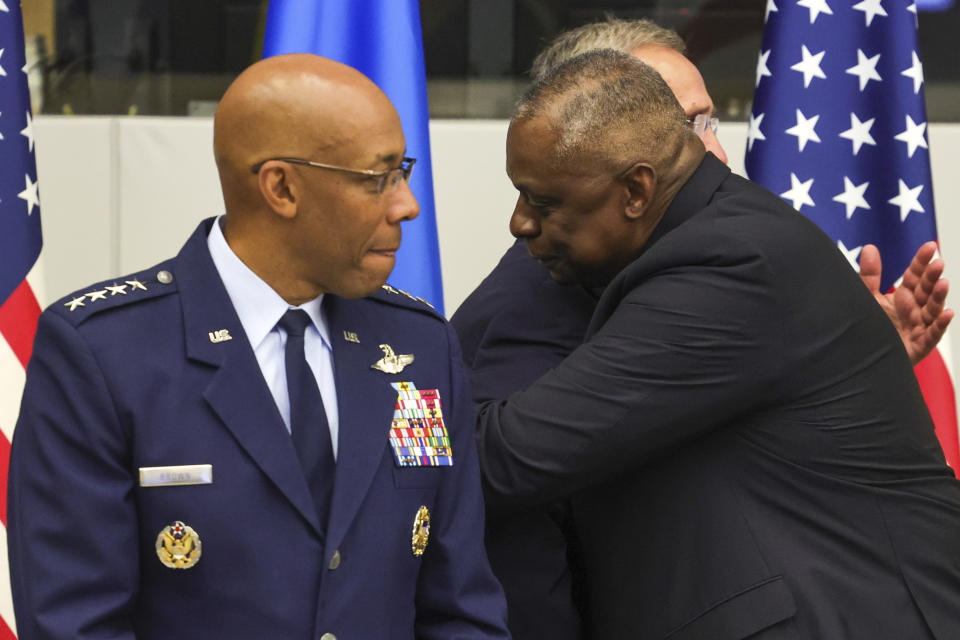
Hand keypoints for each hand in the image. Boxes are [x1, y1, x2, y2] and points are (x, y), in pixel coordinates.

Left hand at [859, 241, 952, 364]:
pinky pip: (932, 335)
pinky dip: (940, 325)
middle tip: (938, 262)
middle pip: (926, 291)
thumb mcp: (869, 299)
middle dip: (932, 277)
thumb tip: (870, 248)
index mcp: (904, 297)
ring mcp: (919, 328)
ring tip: (943, 283)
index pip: (915, 276)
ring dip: (939, 297)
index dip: (921, 262)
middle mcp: (915, 310)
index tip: (929, 246)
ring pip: (932, 311)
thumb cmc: (872, 327)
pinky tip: (947, 314)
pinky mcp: (919, 346)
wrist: (864, 359)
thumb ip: (870, 276)